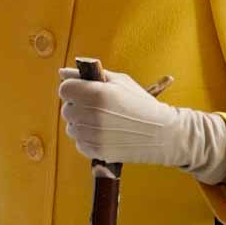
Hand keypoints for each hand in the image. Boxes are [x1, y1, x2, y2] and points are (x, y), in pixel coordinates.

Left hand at [58, 68, 225, 181]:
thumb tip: (63, 73)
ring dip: (81, 124)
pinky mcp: (97, 151)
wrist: (163, 134)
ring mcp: (93, 135)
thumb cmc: (141, 104)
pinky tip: (105, 134)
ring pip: (71, 127)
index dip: (72, 89)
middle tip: (97, 108)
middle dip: (78, 107)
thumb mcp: (120, 82)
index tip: (83, 92)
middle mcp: (92, 114)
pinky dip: (87, 139)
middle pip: (66, 109)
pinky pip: (79, 143)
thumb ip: (88, 76)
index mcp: (97, 93)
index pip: (64, 89)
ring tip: (103, 122)